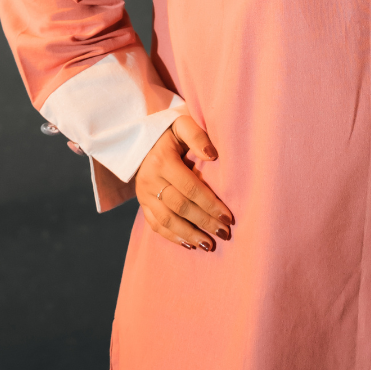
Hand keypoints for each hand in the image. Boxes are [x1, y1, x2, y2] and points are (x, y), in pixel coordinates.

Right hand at [135, 115, 233, 251]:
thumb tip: (213, 156)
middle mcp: (150, 179)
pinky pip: (155, 224)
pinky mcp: (143, 203)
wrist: (142, 139)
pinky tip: (190, 244)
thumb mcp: (183, 124)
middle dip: (204, 222)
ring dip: (189, 235)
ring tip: (209, 245)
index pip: (190, 188)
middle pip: (180, 207)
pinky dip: (172, 237)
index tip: (228, 217)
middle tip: (224, 233)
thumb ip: (197, 136)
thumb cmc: (171, 132)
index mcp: (162, 160)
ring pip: (167, 220)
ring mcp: (144, 194)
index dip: (210, 204)